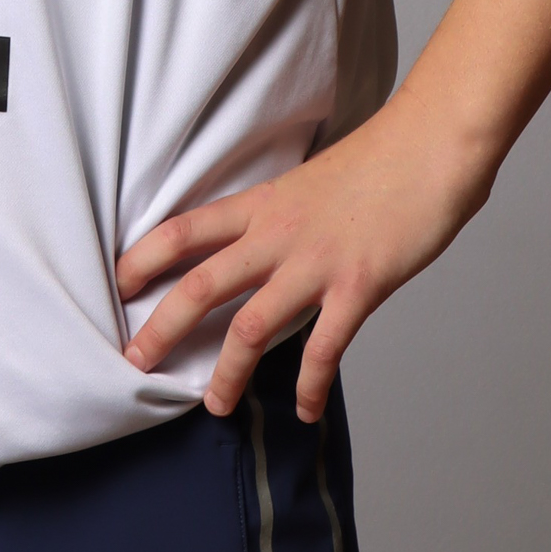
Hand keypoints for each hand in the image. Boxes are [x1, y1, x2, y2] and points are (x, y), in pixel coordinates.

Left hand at [116, 97, 491, 421]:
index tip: (117, 283)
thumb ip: (286, 216)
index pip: (185, 229)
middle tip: (133, 364)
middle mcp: (279, 233)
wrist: (433, 141)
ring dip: (226, 373)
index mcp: (265, 203)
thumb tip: (270, 245)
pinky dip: (311, 385)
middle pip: (201, 285)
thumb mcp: (314, 181)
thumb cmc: (384, 158)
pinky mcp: (359, 284)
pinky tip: (306, 409)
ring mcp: (317, 261)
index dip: (144, 257)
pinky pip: (325, 347)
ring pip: (251, 326)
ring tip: (215, 406)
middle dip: (161, 329)